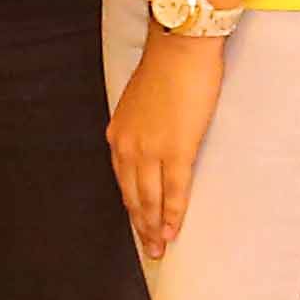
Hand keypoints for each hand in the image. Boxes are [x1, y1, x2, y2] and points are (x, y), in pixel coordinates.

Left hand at [108, 30, 223, 261]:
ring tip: (161, 247)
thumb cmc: (167, 70)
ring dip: (155, 226)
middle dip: (141, 225)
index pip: (123, 180)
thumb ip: (142, 127)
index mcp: (119, 135)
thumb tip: (152, 143)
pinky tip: (174, 229)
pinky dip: (173, 213)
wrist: (180, 49)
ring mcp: (150, 149)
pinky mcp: (176, 149)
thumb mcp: (142, 103)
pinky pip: (174, 189)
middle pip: (133, 195)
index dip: (132, 205)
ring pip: (150, 198)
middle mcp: (128, 146)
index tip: (139, 224)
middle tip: (150, 249)